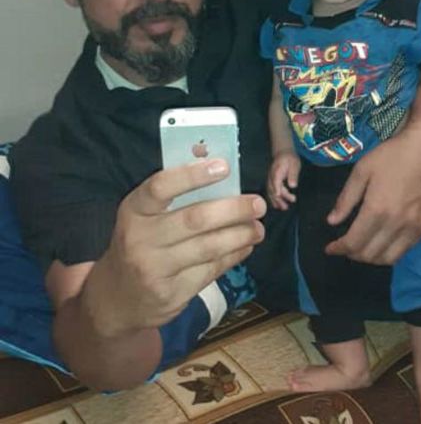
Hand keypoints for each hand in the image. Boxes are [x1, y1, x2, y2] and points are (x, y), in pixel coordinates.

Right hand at [86, 160, 265, 337]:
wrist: (115, 299)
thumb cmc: (139, 244)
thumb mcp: (143, 217)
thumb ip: (173, 197)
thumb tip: (220, 170)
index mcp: (133, 210)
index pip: (160, 187)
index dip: (193, 175)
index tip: (224, 166)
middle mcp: (140, 239)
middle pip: (195, 220)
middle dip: (233, 210)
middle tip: (258, 204)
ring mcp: (154, 269)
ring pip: (208, 248)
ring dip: (240, 235)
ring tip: (258, 228)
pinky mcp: (170, 294)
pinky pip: (210, 271)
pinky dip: (233, 256)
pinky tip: (245, 246)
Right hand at [268, 152, 300, 209]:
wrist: (282, 153)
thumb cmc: (289, 158)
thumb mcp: (294, 164)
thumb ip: (293, 175)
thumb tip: (293, 185)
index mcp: (277, 171)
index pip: (275, 182)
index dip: (276, 189)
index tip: (279, 196)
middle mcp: (271, 177)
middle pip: (272, 189)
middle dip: (278, 199)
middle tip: (286, 207)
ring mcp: (270, 180)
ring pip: (270, 192)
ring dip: (276, 201)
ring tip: (283, 208)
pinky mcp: (271, 182)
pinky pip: (270, 192)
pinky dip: (274, 199)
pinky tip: (278, 205)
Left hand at [325, 116, 420, 264]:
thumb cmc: (392, 154)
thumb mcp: (362, 170)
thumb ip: (346, 199)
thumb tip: (332, 221)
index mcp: (377, 210)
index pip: (353, 243)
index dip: (338, 249)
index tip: (330, 249)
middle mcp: (396, 224)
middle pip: (370, 255)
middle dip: (352, 255)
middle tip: (344, 246)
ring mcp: (415, 228)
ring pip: (389, 259)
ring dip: (372, 258)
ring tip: (362, 247)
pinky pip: (406, 250)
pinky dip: (390, 251)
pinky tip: (383, 240)